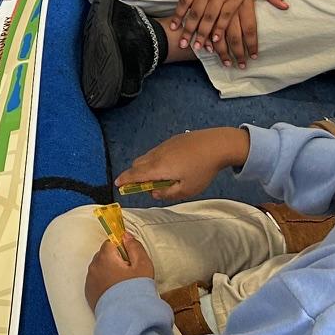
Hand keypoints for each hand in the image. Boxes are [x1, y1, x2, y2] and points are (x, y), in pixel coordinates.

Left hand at [85, 233, 154, 310]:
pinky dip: (103, 283)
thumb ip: (134, 246)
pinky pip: (95, 281)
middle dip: (114, 260)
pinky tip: (114, 291)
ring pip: (99, 268)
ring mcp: (89, 280)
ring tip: (121, 284)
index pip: (110, 243)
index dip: (121, 249)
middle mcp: (93, 267)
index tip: (129, 260)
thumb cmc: (136, 290)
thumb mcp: (143, 265)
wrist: (127, 316)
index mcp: (105, 257)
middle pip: (103, 255)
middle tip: (128, 274)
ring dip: (108, 271)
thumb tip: (125, 235)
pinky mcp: (88, 293)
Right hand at [116, 125, 250, 202]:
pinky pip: (156, 151)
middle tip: (142, 185)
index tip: (118, 184)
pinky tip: (172, 166)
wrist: (217, 144)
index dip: (124, 180)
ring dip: (146, 167)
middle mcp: (157, 154)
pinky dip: (155, 160)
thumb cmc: (202, 169)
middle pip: (137, 164)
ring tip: (161, 177)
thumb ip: (167, 194)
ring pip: (147, 157)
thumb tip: (154, 193)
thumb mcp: (187, 189)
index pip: (134, 174)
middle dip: (134, 174)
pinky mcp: (172, 140)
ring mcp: (164, 145)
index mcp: (158, 168)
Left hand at [168, 0, 281, 57]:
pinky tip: (216, 39)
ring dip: (202, 34)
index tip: (173, 27)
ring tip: (198, 47)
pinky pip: (225, 17)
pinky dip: (220, 29)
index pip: (184, 1)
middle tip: (182, 43)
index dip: (178, 16)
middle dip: (188, 30)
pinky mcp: (235, 0)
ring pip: (209, 18)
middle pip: (195, 14)